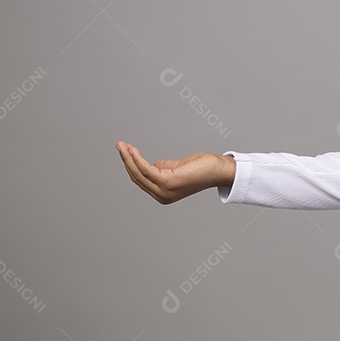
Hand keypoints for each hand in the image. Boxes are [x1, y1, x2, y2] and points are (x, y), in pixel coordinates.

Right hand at [117, 140, 235, 204]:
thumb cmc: (203, 168)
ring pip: (139, 173)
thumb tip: (153, 164)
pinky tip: (133, 150)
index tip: (125, 150)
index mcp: (164, 193)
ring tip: (122, 145)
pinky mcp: (169, 183)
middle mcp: (162, 195)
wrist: (220, 170)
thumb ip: (165, 167)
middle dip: (126, 160)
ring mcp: (165, 191)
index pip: (141, 180)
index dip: (131, 165)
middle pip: (137, 177)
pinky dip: (138, 159)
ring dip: (129, 158)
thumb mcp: (178, 168)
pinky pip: (147, 170)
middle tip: (119, 145)